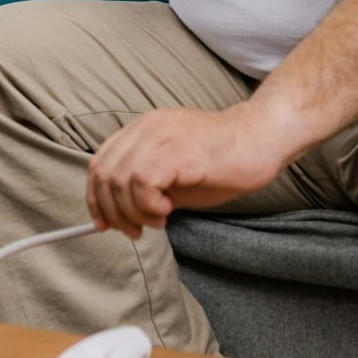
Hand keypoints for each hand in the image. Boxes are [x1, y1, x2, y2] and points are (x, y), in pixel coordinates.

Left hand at [86, 106, 293, 238]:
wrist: (262, 139)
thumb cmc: (224, 160)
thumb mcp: (175, 174)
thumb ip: (146, 186)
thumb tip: (119, 214)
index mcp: (144, 129)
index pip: (100, 162)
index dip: (96, 198)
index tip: (105, 224)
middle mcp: (147, 127)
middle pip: (104, 173)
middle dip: (113, 211)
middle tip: (136, 230)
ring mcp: (160, 136)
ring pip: (119, 180)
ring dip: (133, 211)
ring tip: (158, 219)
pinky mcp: (176, 150)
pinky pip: (141, 182)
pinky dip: (147, 204)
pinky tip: (168, 209)